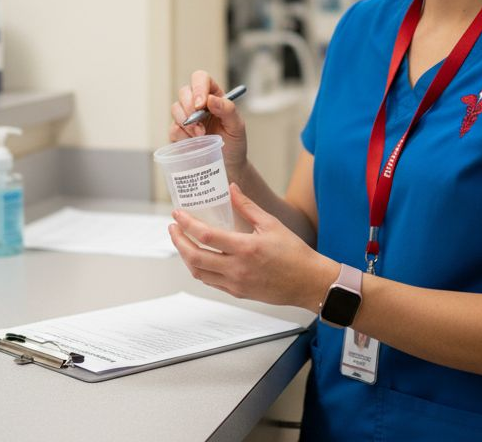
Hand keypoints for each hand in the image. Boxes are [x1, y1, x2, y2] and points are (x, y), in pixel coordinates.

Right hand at [168, 70, 247, 174]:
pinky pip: (172, 128)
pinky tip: (194, 142)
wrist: (227, 166)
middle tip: (200, 124)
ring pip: (175, 108)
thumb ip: (227, 109)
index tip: (201, 105)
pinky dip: (182, 135)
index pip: (201, 79)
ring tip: (201, 136)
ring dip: (186, 123)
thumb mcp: (237, 126)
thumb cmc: (234, 143)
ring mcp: (187, 117)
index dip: (198, 87)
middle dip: (190, 108)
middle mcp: (198, 103)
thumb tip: (211, 99)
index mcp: (214, 95)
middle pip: (184, 92)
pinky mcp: (179, 132)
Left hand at [168, 184, 336, 309]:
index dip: (187, 224)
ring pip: (198, 272)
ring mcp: (236, 283)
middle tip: (173, 228)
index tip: (177, 214)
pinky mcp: (237, 292)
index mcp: (246, 248)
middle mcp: (237, 268)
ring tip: (182, 242)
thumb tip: (231, 188)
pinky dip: (200, 268)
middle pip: (194, 257)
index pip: (206, 236)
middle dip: (178, 241)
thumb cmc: (294, 253)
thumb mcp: (272, 224)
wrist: (308, 282)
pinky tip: (199, 257)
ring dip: (185, 256)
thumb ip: (247, 206)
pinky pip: (210, 281)